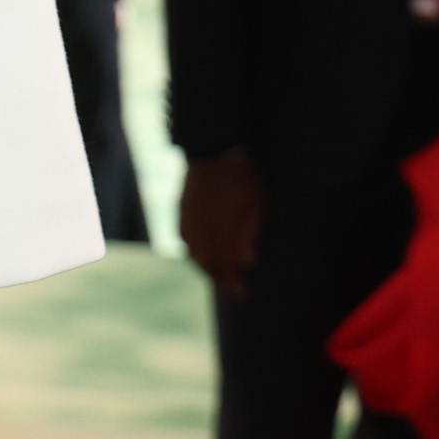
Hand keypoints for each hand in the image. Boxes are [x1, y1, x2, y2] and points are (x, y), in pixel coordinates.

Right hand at [180, 144, 265, 297]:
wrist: (213, 145)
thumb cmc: (241, 175)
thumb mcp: (256, 203)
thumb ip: (249, 234)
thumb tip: (246, 263)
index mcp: (218, 228)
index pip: (224, 263)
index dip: (233, 281)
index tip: (243, 293)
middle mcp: (199, 226)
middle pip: (206, 261)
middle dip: (219, 278)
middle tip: (232, 288)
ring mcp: (188, 217)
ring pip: (193, 251)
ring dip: (205, 267)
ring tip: (218, 274)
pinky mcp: (182, 207)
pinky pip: (185, 237)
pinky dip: (194, 251)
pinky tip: (201, 252)